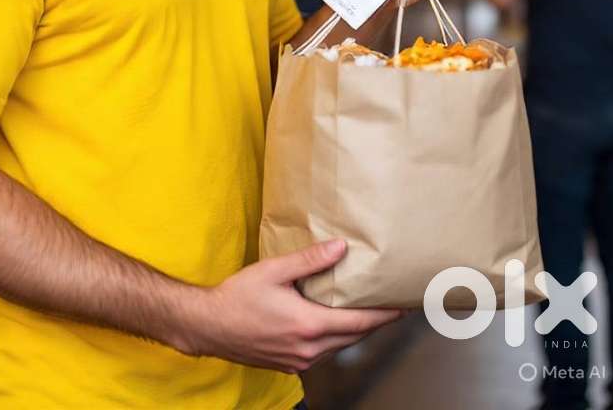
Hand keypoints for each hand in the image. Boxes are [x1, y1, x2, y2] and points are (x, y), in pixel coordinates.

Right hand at [174, 239, 401, 373]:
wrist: (209, 326)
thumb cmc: (238, 297)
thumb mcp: (274, 271)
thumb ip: (309, 260)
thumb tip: (340, 248)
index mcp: (309, 325)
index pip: (359, 321)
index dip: (384, 314)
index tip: (403, 306)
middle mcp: (309, 348)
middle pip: (354, 336)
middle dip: (375, 321)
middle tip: (392, 307)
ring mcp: (300, 360)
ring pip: (339, 346)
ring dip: (354, 330)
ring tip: (366, 311)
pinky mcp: (290, 364)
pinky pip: (322, 352)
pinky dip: (334, 337)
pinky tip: (330, 323)